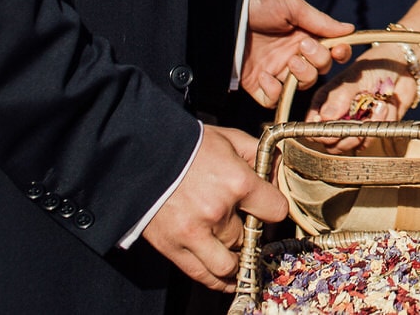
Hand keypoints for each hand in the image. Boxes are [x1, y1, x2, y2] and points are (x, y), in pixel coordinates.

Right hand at [142, 124, 287, 290]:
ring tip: (237, 251)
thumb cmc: (188, 146)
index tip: (268, 209)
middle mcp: (218, 212)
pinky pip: (203, 275)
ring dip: (236, 259)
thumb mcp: (229, 138)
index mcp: (237, 182)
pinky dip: (219, 281)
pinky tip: (228, 278)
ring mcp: (194, 234)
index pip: (276, 210)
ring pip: (230, 263)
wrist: (141, 156)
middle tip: (244, 224)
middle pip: (251, 237)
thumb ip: (259, 153)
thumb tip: (278, 169)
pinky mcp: (173, 248)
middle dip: (250, 231)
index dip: (274, 209)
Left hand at [240, 0, 353, 108]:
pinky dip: (274, 90)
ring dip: (301, 75)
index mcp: (304, 36)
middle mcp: (293, 55)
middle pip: (319, 70)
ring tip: (290, 61)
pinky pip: (273, 99)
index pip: (330, 51)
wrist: (226, 14)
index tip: (339, 49)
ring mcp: (276, 70)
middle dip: (318, 60)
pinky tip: (265, 74)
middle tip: (303, 46)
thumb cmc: (260, 5)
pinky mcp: (257, 84)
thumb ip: (320, 21)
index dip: (338, 53)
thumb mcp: (292, 7)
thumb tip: (349, 29)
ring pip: (302, 85)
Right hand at [304, 52, 418, 152]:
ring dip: (366, 129)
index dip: (321, 132)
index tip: (336, 125)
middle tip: (362, 120)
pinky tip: (386, 107)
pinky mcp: (369, 130)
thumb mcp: (355, 79)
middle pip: (330, 144)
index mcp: (324, 102)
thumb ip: (340, 98)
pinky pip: (369, 140)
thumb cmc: (374, 67)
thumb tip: (324, 119)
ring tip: (380, 105)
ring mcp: (352, 125)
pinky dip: (379, 126)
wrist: (402, 67)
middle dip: (347, 134)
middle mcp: (335, 117)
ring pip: (350, 145)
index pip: (312, 128)